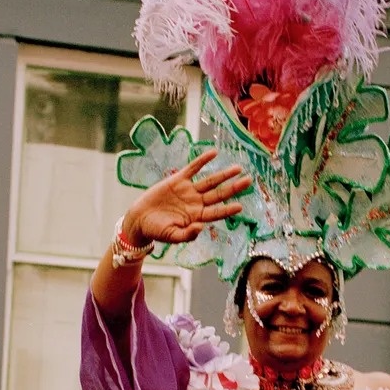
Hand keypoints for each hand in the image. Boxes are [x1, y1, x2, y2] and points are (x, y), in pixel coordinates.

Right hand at [122, 150, 251, 247]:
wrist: (140, 220)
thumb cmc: (156, 232)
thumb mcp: (172, 236)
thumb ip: (187, 235)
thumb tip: (201, 228)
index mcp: (197, 217)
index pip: (217, 212)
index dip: (228, 209)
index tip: (240, 206)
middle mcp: (196, 203)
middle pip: (219, 194)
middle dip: (234, 188)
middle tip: (249, 181)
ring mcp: (188, 191)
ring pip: (210, 181)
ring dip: (224, 175)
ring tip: (238, 169)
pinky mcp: (178, 180)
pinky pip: (193, 168)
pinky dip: (202, 160)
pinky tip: (213, 153)